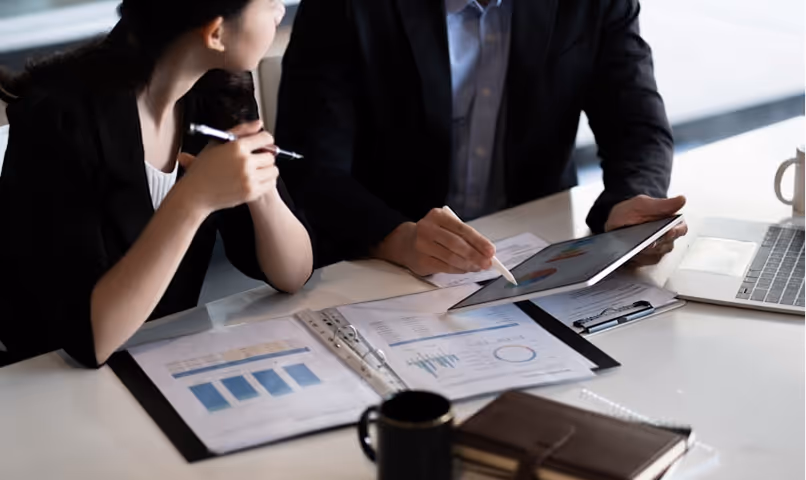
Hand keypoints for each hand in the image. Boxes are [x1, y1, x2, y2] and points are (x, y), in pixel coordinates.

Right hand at [178, 121, 278, 212]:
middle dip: (264, 156)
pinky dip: (266, 181)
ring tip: (256, 170)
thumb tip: (259, 124)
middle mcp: (244, 162)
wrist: (196, 193)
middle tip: (256, 159)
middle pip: (270, 155)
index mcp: (237, 147)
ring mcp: (249, 178)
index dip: (266, 140)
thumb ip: (241, 130)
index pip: (265, 138)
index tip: (264, 144)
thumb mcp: (217, 142)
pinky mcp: (251, 192)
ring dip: (267, 169)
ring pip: (273, 170)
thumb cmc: (204, 169)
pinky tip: (255, 179)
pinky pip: (270, 183)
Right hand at [379, 208, 495, 275]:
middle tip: (488, 262)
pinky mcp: (421, 261)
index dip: (479, 241)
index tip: (490, 250)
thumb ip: (464, 236)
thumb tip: (485, 251)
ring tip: (479, 267)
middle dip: (475, 255)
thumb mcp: (446, 226)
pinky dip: (459, 270)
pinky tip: (466, 269)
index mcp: (437, 216)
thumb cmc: (432, 234)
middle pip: (457, 244)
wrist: (406, 243)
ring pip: (451, 258)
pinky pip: (445, 267)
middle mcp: (427, 229)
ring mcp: (422, 246)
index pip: (462, 229)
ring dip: (469, 264)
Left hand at [605, 194, 688, 265]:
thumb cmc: (631, 211)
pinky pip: (646, 261)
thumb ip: (661, 204)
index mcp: (670, 221)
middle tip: (650, 242)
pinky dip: (639, 258)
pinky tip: (632, 253)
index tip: (669, 232)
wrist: (615, 221)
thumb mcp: (642, 204)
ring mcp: (657, 248)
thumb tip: (681, 200)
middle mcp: (666, 237)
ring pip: (657, 254)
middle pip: (668, 244)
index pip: (680, 229)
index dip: (676, 231)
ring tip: (637, 247)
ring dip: (647, 251)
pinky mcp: (647, 258)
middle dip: (658, 243)